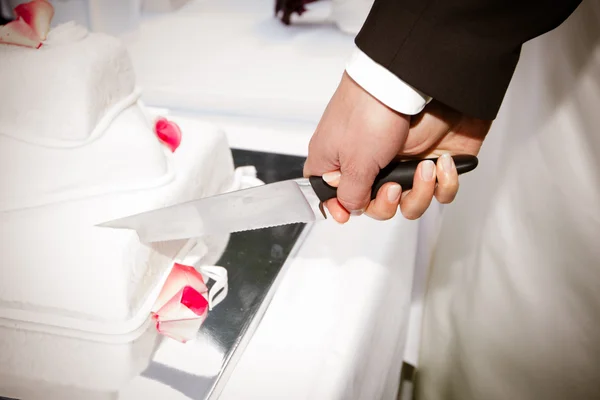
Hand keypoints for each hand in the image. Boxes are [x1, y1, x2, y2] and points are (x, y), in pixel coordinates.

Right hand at [304, 73, 490, 222]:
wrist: (410, 81)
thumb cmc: (371, 112)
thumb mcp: (352, 161)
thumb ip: (349, 194)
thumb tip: (350, 208)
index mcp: (338, 163)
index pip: (332, 196)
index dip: (341, 209)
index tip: (347, 215)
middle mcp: (368, 164)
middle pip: (374, 206)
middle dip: (386, 205)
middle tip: (391, 187)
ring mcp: (401, 162)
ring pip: (408, 203)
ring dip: (418, 194)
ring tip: (422, 169)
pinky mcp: (431, 160)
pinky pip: (439, 190)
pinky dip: (444, 184)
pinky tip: (442, 164)